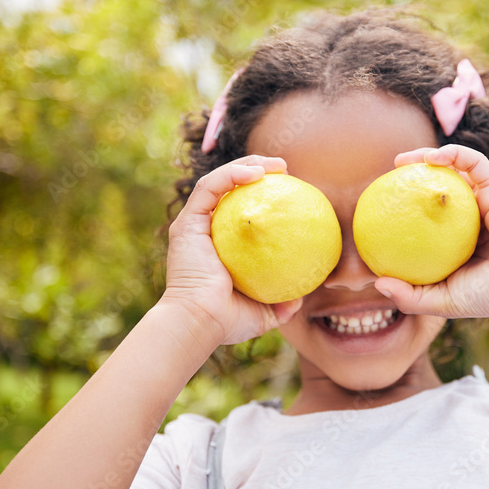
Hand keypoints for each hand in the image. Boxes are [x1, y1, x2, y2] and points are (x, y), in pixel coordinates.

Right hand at [160, 155, 302, 344]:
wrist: (199, 323)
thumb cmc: (226, 322)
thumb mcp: (263, 313)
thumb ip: (281, 303)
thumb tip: (301, 298)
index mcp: (221, 246)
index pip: (241, 211)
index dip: (263, 194)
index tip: (291, 190)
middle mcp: (206, 231)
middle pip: (230, 189)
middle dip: (256, 170)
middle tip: (285, 169)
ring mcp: (194, 225)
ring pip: (219, 181)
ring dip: (247, 165)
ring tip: (275, 165)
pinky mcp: (187, 223)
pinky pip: (210, 188)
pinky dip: (232, 175)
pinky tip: (256, 173)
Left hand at [375, 145, 488, 320]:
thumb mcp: (443, 302)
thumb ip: (410, 296)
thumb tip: (377, 283)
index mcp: (458, 242)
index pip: (428, 219)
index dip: (405, 208)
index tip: (381, 206)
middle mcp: (471, 219)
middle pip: (439, 189)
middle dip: (413, 177)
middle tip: (388, 177)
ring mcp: (485, 203)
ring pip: (455, 170)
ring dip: (428, 157)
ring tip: (401, 161)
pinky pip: (475, 163)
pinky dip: (455, 154)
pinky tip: (431, 158)